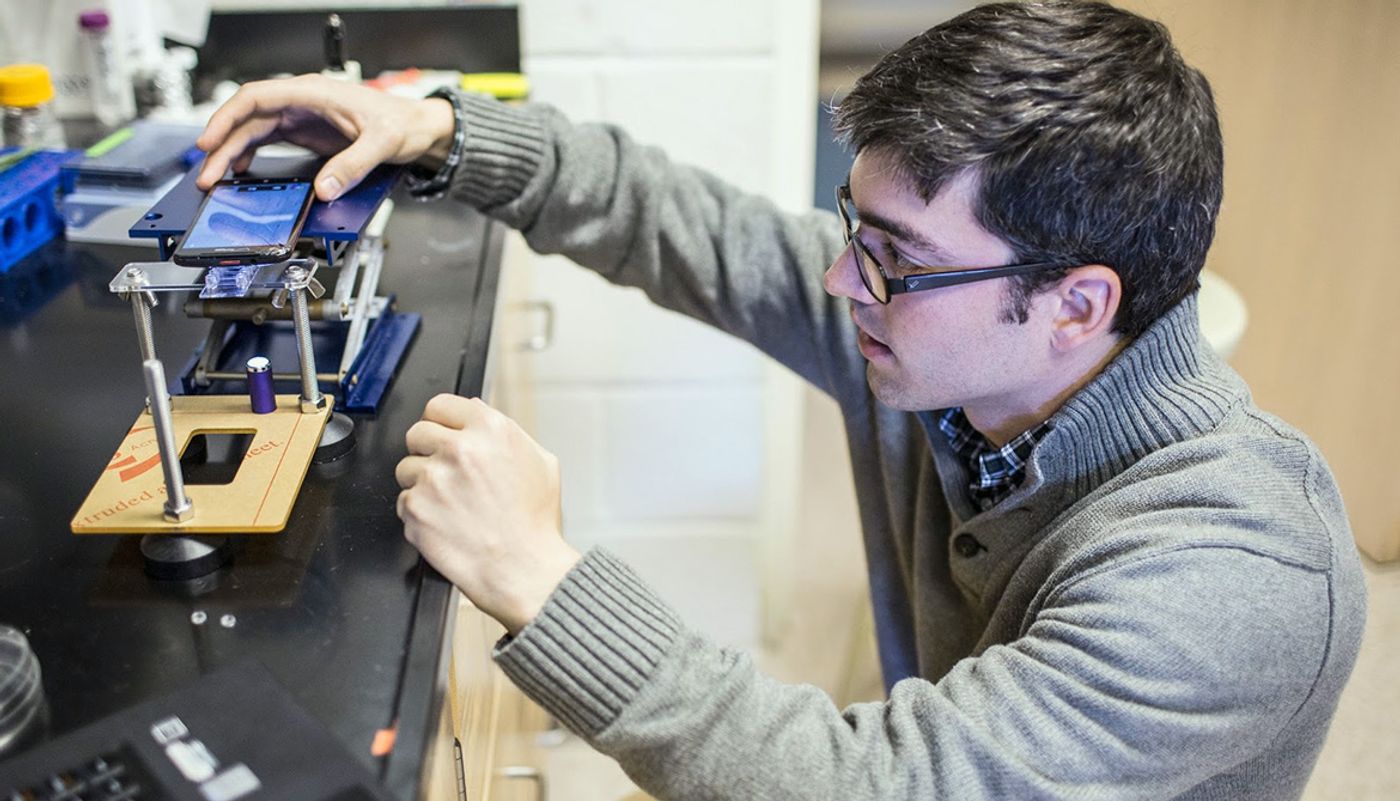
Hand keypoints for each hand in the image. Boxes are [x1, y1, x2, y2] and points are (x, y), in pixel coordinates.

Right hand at [195, 73, 456, 200]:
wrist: (417, 128)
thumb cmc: (402, 123)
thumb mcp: (381, 144)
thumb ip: (352, 166)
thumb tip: (325, 189)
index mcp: (313, 92)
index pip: (257, 97)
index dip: (228, 117)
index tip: (209, 140)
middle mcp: (301, 101)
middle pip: (248, 118)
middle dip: (222, 143)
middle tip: (206, 172)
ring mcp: (300, 115)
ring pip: (253, 130)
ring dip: (231, 152)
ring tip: (215, 177)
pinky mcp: (304, 131)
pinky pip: (266, 139)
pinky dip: (248, 154)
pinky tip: (240, 171)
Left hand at [395, 394, 580, 632]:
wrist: (523, 569)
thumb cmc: (535, 523)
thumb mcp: (541, 463)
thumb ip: (507, 432)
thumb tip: (477, 412)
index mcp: (490, 429)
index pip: (440, 405)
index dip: (441, 422)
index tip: (443, 435)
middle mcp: (459, 448)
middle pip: (417, 432)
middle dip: (428, 451)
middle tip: (447, 475)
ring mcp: (433, 478)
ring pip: (406, 468)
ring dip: (422, 483)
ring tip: (451, 504)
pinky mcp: (415, 508)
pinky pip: (404, 501)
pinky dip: (420, 512)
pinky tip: (446, 523)